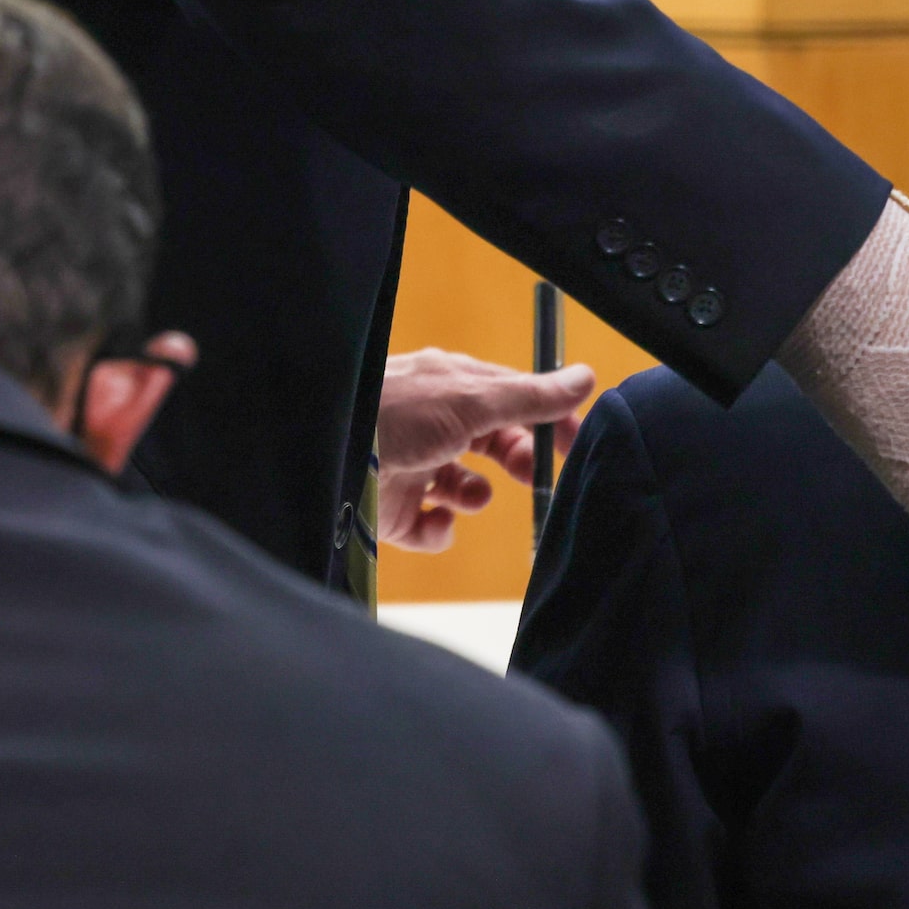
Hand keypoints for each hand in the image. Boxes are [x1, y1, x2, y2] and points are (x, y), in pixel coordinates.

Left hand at [375, 347, 595, 552]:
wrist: (324, 456)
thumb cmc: (392, 412)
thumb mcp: (471, 399)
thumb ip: (530, 396)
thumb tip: (585, 378)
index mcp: (453, 388)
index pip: (514, 398)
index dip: (548, 419)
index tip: (576, 444)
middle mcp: (434, 424)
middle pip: (493, 443)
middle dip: (517, 459)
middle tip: (534, 476)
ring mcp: (414, 466)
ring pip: (464, 487)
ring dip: (476, 495)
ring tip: (472, 497)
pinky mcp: (394, 510)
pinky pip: (431, 527)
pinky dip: (440, 530)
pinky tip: (435, 521)